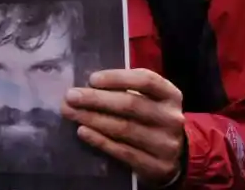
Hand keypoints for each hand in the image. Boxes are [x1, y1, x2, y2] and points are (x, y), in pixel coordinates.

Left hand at [61, 69, 185, 187]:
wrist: (174, 156)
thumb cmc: (150, 118)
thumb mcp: (148, 99)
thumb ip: (125, 89)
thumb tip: (87, 85)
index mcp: (170, 95)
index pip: (146, 80)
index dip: (117, 78)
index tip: (92, 79)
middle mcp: (171, 118)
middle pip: (131, 104)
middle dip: (96, 99)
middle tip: (70, 96)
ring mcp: (166, 144)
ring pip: (124, 128)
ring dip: (92, 119)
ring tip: (70, 112)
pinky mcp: (156, 166)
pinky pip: (123, 151)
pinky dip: (100, 140)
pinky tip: (82, 131)